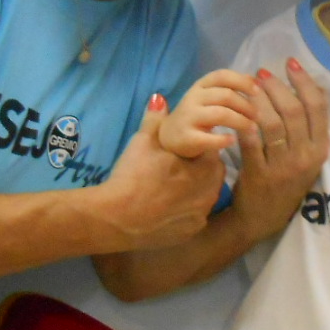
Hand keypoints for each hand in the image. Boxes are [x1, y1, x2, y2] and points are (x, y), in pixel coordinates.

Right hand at [95, 94, 226, 249]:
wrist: (116, 217)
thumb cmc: (133, 175)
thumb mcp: (143, 141)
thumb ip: (156, 119)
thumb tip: (160, 98)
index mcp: (206, 164)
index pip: (213, 150)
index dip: (196, 150)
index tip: (179, 153)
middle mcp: (211, 190)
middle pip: (212, 174)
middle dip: (199, 171)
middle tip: (173, 170)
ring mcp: (203, 214)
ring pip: (205, 196)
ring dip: (194, 191)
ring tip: (168, 189)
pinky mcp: (193, 232)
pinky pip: (195, 216)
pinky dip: (185, 211)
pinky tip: (167, 208)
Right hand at [158, 70, 258, 157]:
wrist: (169, 139)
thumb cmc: (196, 116)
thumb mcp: (210, 98)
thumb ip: (228, 88)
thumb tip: (255, 79)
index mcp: (200, 85)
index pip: (222, 76)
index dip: (242, 81)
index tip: (258, 91)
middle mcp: (193, 98)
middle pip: (225, 95)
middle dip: (246, 105)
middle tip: (258, 116)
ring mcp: (188, 117)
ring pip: (220, 114)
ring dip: (240, 121)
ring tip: (252, 128)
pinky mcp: (187, 138)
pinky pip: (209, 138)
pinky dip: (223, 139)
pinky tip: (233, 140)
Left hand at [231, 57, 328, 240]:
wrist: (261, 219)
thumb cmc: (284, 182)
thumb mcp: (306, 157)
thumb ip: (309, 128)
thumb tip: (312, 86)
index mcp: (320, 150)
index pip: (318, 108)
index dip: (305, 81)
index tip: (291, 63)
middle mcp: (305, 158)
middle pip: (294, 111)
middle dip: (278, 86)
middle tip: (262, 73)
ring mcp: (283, 168)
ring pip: (273, 123)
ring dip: (259, 100)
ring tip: (248, 86)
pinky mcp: (259, 175)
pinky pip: (251, 141)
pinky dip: (244, 122)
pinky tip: (237, 109)